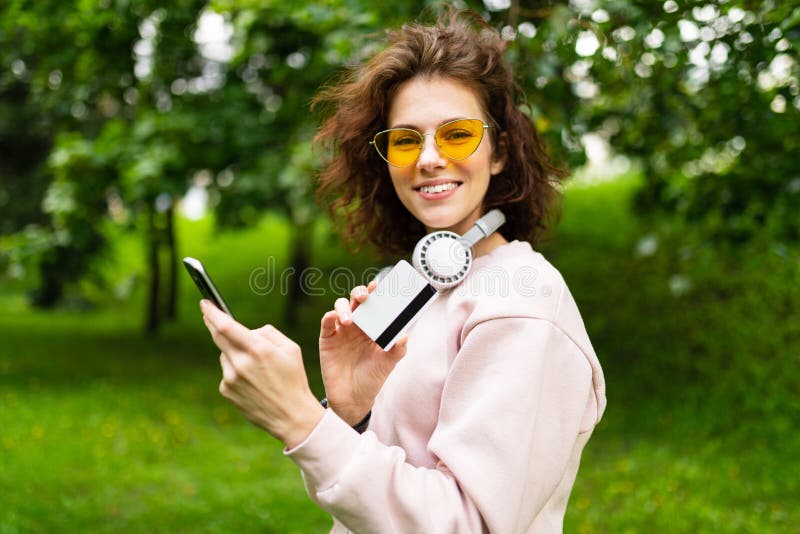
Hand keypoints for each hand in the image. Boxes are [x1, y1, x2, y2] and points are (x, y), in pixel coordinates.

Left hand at [201, 300, 324, 448]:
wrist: (291, 416)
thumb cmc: (293, 378)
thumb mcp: (290, 348)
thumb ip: (267, 333)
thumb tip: (247, 330)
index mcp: (258, 349)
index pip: (226, 326)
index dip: (212, 312)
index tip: (204, 303)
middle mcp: (241, 363)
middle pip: (217, 336)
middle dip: (212, 323)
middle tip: (209, 315)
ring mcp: (231, 378)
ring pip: (225, 354)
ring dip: (233, 352)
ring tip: (256, 367)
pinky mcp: (226, 390)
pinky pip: (227, 372)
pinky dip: (235, 370)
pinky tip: (252, 381)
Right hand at [319, 282, 407, 425]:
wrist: (352, 399)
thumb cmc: (372, 379)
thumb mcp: (387, 365)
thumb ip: (397, 350)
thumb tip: (405, 336)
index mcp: (374, 327)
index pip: (376, 304)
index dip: (377, 293)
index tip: (380, 285)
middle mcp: (358, 325)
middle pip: (357, 300)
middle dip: (360, 293)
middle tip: (365, 296)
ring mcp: (341, 330)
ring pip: (340, 307)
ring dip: (345, 307)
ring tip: (350, 320)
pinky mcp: (327, 339)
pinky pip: (327, 322)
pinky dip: (330, 316)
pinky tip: (335, 318)